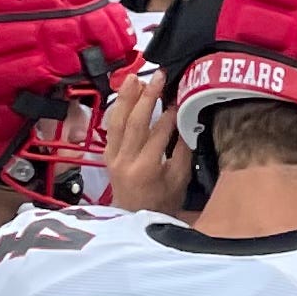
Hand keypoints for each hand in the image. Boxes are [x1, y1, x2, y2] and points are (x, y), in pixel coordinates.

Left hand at [101, 73, 184, 213]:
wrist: (135, 218)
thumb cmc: (161, 203)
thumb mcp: (180, 180)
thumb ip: (183, 151)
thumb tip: (188, 122)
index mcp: (145, 169)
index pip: (158, 135)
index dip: (170, 115)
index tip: (180, 97)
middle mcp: (124, 161)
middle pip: (134, 123)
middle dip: (147, 97)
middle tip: (158, 77)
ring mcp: (112, 157)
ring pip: (117, 121)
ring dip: (127, 97)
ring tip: (135, 76)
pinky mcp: (107, 154)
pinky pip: (111, 127)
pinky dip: (118, 108)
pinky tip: (125, 94)